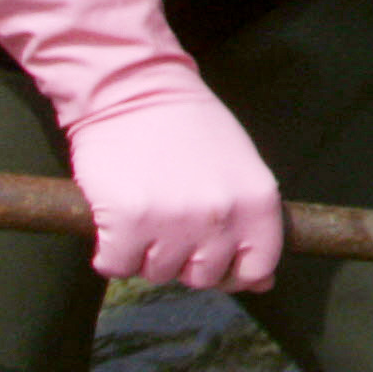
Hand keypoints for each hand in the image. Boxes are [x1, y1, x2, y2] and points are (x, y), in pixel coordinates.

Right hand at [64, 80, 284, 290]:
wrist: (134, 88)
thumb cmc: (189, 126)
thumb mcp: (239, 166)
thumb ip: (252, 222)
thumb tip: (263, 283)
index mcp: (258, 201)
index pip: (257, 267)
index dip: (233, 272)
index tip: (213, 261)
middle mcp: (221, 216)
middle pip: (201, 276)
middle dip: (183, 260)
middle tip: (169, 224)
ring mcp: (174, 221)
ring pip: (156, 273)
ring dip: (144, 253)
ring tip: (143, 211)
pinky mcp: (127, 222)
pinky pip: (115, 266)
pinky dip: (110, 253)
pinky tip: (114, 221)